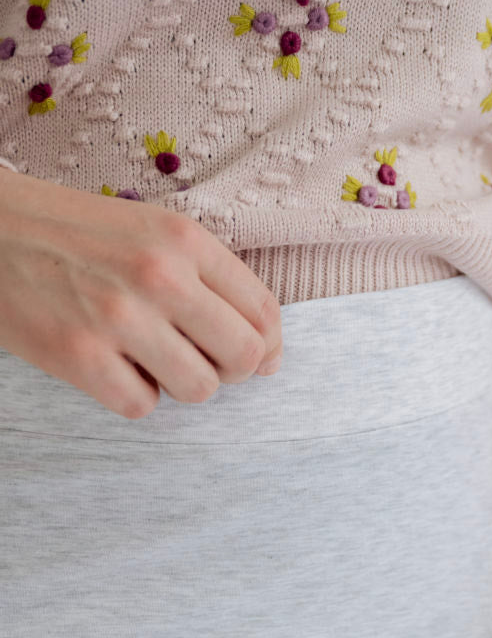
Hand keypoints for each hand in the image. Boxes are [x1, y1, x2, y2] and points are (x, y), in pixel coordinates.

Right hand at [0, 170, 283, 418]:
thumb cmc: (77, 235)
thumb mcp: (152, 231)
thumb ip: (212, 282)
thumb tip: (268, 355)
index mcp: (184, 239)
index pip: (264, 312)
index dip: (268, 346)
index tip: (255, 358)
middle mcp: (159, 275)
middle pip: (244, 357)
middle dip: (230, 370)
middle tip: (197, 358)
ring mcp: (119, 318)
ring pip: (199, 389)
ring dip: (179, 383)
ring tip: (147, 357)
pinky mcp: (80, 357)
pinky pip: (142, 406)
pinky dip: (131, 395)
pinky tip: (110, 365)